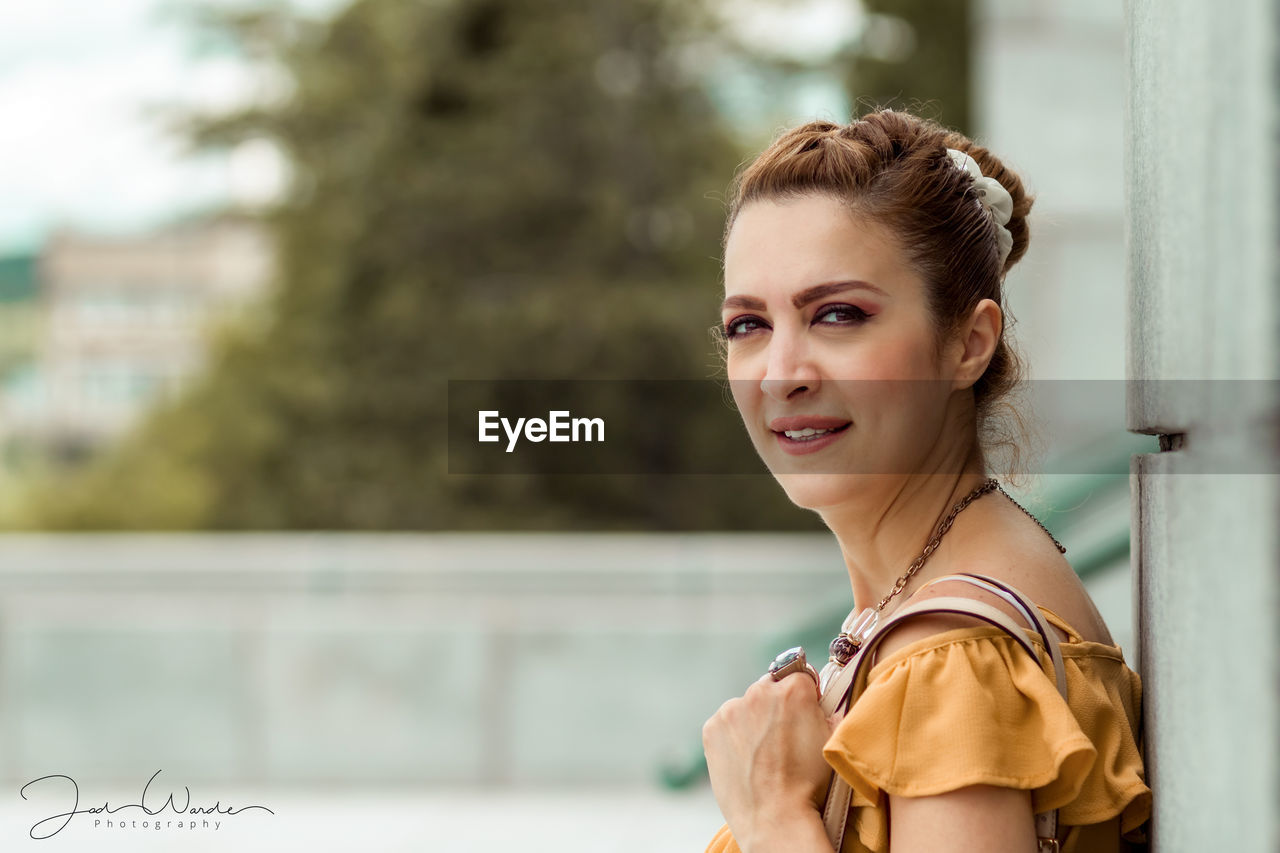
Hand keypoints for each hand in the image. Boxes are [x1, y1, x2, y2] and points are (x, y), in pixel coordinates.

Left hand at [702, 672, 837, 848]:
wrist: (774, 818)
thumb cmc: (809, 786)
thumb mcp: (831, 741)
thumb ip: (829, 709)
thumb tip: (824, 699)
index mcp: (793, 690)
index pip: (800, 675)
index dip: (805, 696)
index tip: (805, 715)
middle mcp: (759, 692)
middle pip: (771, 687)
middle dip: (777, 705)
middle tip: (784, 738)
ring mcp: (731, 709)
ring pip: (746, 705)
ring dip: (753, 719)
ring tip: (763, 754)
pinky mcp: (712, 728)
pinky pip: (726, 723)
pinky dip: (734, 735)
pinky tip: (746, 759)